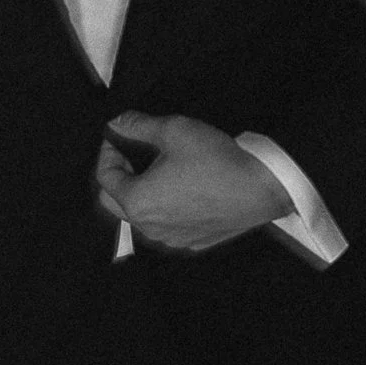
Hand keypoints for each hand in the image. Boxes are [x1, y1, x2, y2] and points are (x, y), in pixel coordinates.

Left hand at [94, 113, 285, 254]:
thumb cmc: (217, 160)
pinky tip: (180, 188)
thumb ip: (138, 126)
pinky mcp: (192, 241)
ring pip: (141, 216)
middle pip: (115, 202)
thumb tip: (117, 122)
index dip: (107, 151)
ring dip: (140, 193)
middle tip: (131, 153)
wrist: (261, 187)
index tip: (119, 136)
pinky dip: (165, 208)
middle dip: (118, 175)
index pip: (104, 177)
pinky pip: (166, 226)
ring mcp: (172, 238)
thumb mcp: (173, 130)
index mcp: (138, 202)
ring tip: (156, 169)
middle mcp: (150, 228)